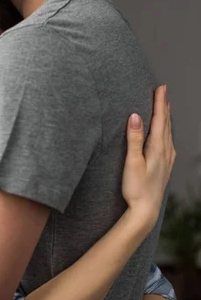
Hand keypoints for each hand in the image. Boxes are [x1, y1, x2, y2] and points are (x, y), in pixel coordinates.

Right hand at [122, 85, 174, 230]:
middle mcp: (166, 152)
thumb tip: (134, 116)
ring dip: (167, 120)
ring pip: (169, 134)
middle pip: (166, 125)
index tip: (161, 87)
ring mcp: (167, 161)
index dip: (159, 103)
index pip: (160, 120)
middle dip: (164, 107)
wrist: (145, 212)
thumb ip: (134, 139)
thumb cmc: (136, 189)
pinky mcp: (164, 169)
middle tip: (163, 92)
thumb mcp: (132, 162)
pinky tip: (166, 138)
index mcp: (158, 148)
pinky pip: (169, 145)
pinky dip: (167, 134)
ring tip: (166, 109)